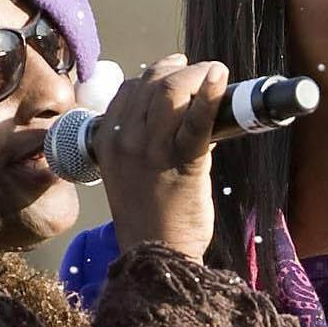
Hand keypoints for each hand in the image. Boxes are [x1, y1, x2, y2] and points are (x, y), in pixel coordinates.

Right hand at [93, 54, 228, 264]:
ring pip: (171, 91)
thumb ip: (140, 141)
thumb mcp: (128, 172)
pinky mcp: (182, 161)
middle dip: (181, 70)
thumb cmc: (149, 215)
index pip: (130, 89)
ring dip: (197, 76)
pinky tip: (220, 75)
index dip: (157, 74)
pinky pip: (195, 120)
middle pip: (152, 82)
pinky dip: (210, 93)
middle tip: (202, 73)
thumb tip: (177, 111)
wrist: (156, 256)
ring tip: (213, 78)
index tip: (177, 73)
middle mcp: (125, 140)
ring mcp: (152, 150)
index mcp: (107, 140)